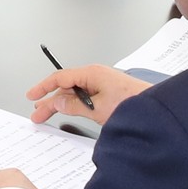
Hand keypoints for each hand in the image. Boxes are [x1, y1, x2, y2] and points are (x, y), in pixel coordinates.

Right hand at [26, 65, 145, 124]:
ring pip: (75, 92)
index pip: (60, 77)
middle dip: (50, 100)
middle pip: (66, 86)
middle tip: (37, 114)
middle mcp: (96, 76)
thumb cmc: (132, 104)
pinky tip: (69, 111)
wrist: (155, 110)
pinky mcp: (109, 92)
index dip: (43, 87)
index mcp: (92, 74)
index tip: (32, 96)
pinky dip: (74, 104)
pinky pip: (86, 96)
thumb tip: (57, 102)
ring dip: (61, 103)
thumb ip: (74, 105)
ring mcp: (103, 84)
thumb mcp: (97, 109)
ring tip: (48, 115)